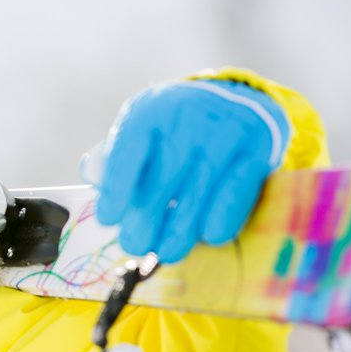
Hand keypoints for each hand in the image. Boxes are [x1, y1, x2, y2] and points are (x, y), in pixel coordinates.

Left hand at [84, 80, 289, 262]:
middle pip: (162, 182)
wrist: (235, 100)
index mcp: (152, 110)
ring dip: (178, 234)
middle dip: (145, 222)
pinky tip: (205, 235)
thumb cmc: (174, 126)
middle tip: (135, 244)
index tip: (109, 219)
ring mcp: (225, 135)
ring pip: (197, 198)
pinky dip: (217, 224)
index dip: (117, 190)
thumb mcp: (142, 126)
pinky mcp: (255, 153)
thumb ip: (116, 154)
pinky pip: (233, 199)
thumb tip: (94, 178)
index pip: (129, 152)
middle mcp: (188, 119)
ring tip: (165, 251)